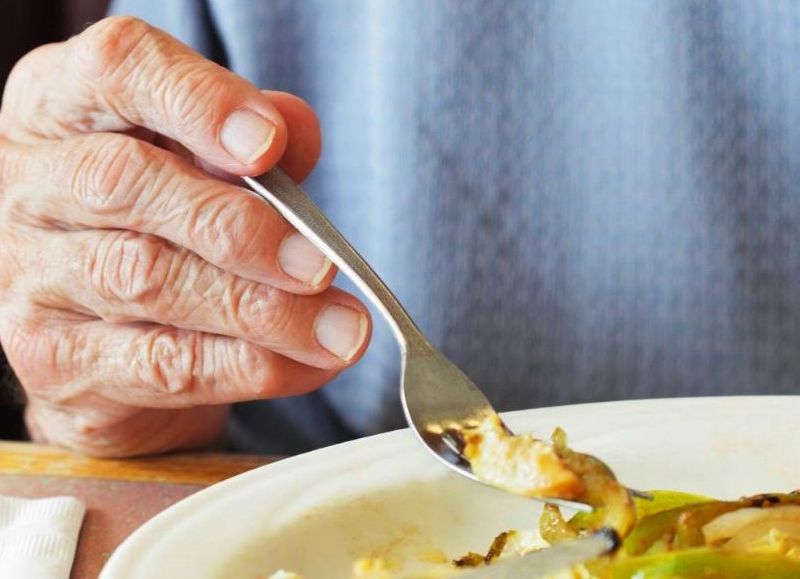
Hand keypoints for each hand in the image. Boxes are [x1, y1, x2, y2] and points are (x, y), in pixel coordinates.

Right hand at [0, 17, 370, 456]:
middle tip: (321, 263)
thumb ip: (252, 145)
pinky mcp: (56, 360)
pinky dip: (247, 365)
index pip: (117, 70)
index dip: (197, 101)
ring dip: (262, 310)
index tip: (270, 145)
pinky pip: (160, 364)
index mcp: (64, 106)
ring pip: (149, 281)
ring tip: (342, 328)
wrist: (106, 335)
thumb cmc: (165, 225)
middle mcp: (33, 183)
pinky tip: (308, 364)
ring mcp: (30, 276)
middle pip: (128, 183)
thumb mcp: (202, 163)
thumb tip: (295, 133)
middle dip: (239, 226)